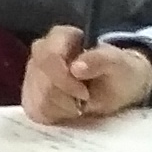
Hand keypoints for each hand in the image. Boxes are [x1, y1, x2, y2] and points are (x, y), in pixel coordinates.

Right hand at [21, 25, 151, 122]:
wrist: (120, 87)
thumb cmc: (120, 71)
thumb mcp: (119, 64)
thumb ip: (101, 60)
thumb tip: (76, 67)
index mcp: (61, 37)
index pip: (47, 56)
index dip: (63, 79)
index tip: (85, 93)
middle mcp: (41, 52)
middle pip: (41, 81)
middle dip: (66, 97)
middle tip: (86, 98)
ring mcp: (33, 73)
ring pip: (37, 98)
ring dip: (63, 107)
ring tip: (79, 103)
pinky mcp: (31, 94)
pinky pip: (35, 111)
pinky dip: (55, 115)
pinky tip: (69, 110)